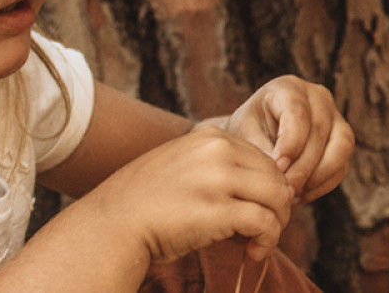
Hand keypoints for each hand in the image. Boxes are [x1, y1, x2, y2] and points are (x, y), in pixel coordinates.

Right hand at [66, 126, 296, 263]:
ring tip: (261, 242)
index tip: (257, 209)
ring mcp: (219, 179)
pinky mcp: (220, 211)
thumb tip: (259, 188)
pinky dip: (268, 240)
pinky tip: (254, 252)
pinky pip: (265, 223)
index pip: (262, 158)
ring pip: (278, 197)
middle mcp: (217, 151)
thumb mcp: (180, 166)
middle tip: (265, 229)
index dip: (267, 187)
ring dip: (277, 224)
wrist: (110, 226)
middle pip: (276, 176)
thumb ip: (215, 166)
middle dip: (278, 205)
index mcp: (209, 137)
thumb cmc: (143, 204)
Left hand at [226, 75, 354, 202]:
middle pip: (320, 132)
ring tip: (294, 195)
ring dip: (318, 176)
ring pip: (341, 147)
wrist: (255, 140)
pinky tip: (301, 195)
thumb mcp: (245, 138)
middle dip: (303, 166)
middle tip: (285, 190)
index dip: (291, 143)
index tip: (277, 168)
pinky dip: (323, 184)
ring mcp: (335, 118)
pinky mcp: (342, 142)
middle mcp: (318, 97)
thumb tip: (283, 176)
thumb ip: (263, 152)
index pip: (298, 113)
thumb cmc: (247, 135)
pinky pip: (342, 165)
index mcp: (288, 88)